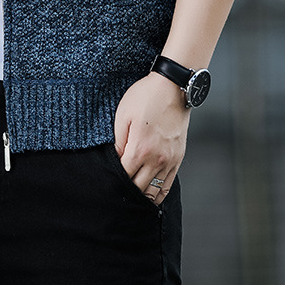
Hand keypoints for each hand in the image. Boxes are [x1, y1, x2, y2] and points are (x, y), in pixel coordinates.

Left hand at [113, 70, 189, 205]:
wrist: (172, 87)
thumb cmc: (145, 97)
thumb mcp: (123, 115)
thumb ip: (118, 142)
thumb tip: (114, 160)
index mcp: (140, 149)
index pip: (124, 176)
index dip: (113, 180)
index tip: (106, 180)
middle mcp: (156, 159)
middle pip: (138, 188)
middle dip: (126, 191)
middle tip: (116, 191)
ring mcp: (169, 160)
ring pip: (154, 191)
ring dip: (142, 196)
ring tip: (131, 197)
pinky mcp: (178, 158)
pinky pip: (168, 184)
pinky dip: (159, 194)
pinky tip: (150, 195)